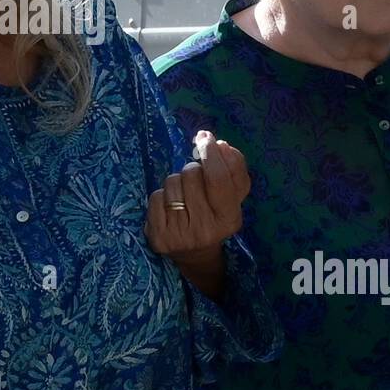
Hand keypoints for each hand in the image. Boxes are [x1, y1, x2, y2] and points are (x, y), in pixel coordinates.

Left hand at [145, 130, 250, 268]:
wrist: (195, 252)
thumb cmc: (215, 214)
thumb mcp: (232, 196)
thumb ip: (233, 169)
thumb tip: (220, 145)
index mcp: (230, 218)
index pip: (219, 178)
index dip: (211, 153)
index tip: (205, 136)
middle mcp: (206, 230)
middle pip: (192, 175)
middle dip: (193, 170)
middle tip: (196, 182)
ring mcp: (180, 236)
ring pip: (172, 183)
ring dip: (177, 183)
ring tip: (184, 198)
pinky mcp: (159, 237)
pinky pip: (156, 196)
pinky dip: (162, 196)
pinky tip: (170, 209)